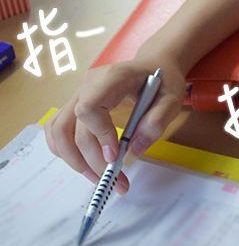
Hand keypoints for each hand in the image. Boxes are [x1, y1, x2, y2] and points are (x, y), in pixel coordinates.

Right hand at [44, 56, 187, 192]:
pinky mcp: (75, 105)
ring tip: (97, 177)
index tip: (115, 155)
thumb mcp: (173, 98)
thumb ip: (158, 121)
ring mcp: (78, 94)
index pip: (89, 107)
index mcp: (112, 78)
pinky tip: (85, 163)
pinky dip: (66, 151)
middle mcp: (88, 84)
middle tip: (111, 180)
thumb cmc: (163, 80)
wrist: (153, 66)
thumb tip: (134, 149)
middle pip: (71, 126)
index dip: (98, 134)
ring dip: (73, 159)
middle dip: (89, 159)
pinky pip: (58, 129)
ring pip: (58, 130)